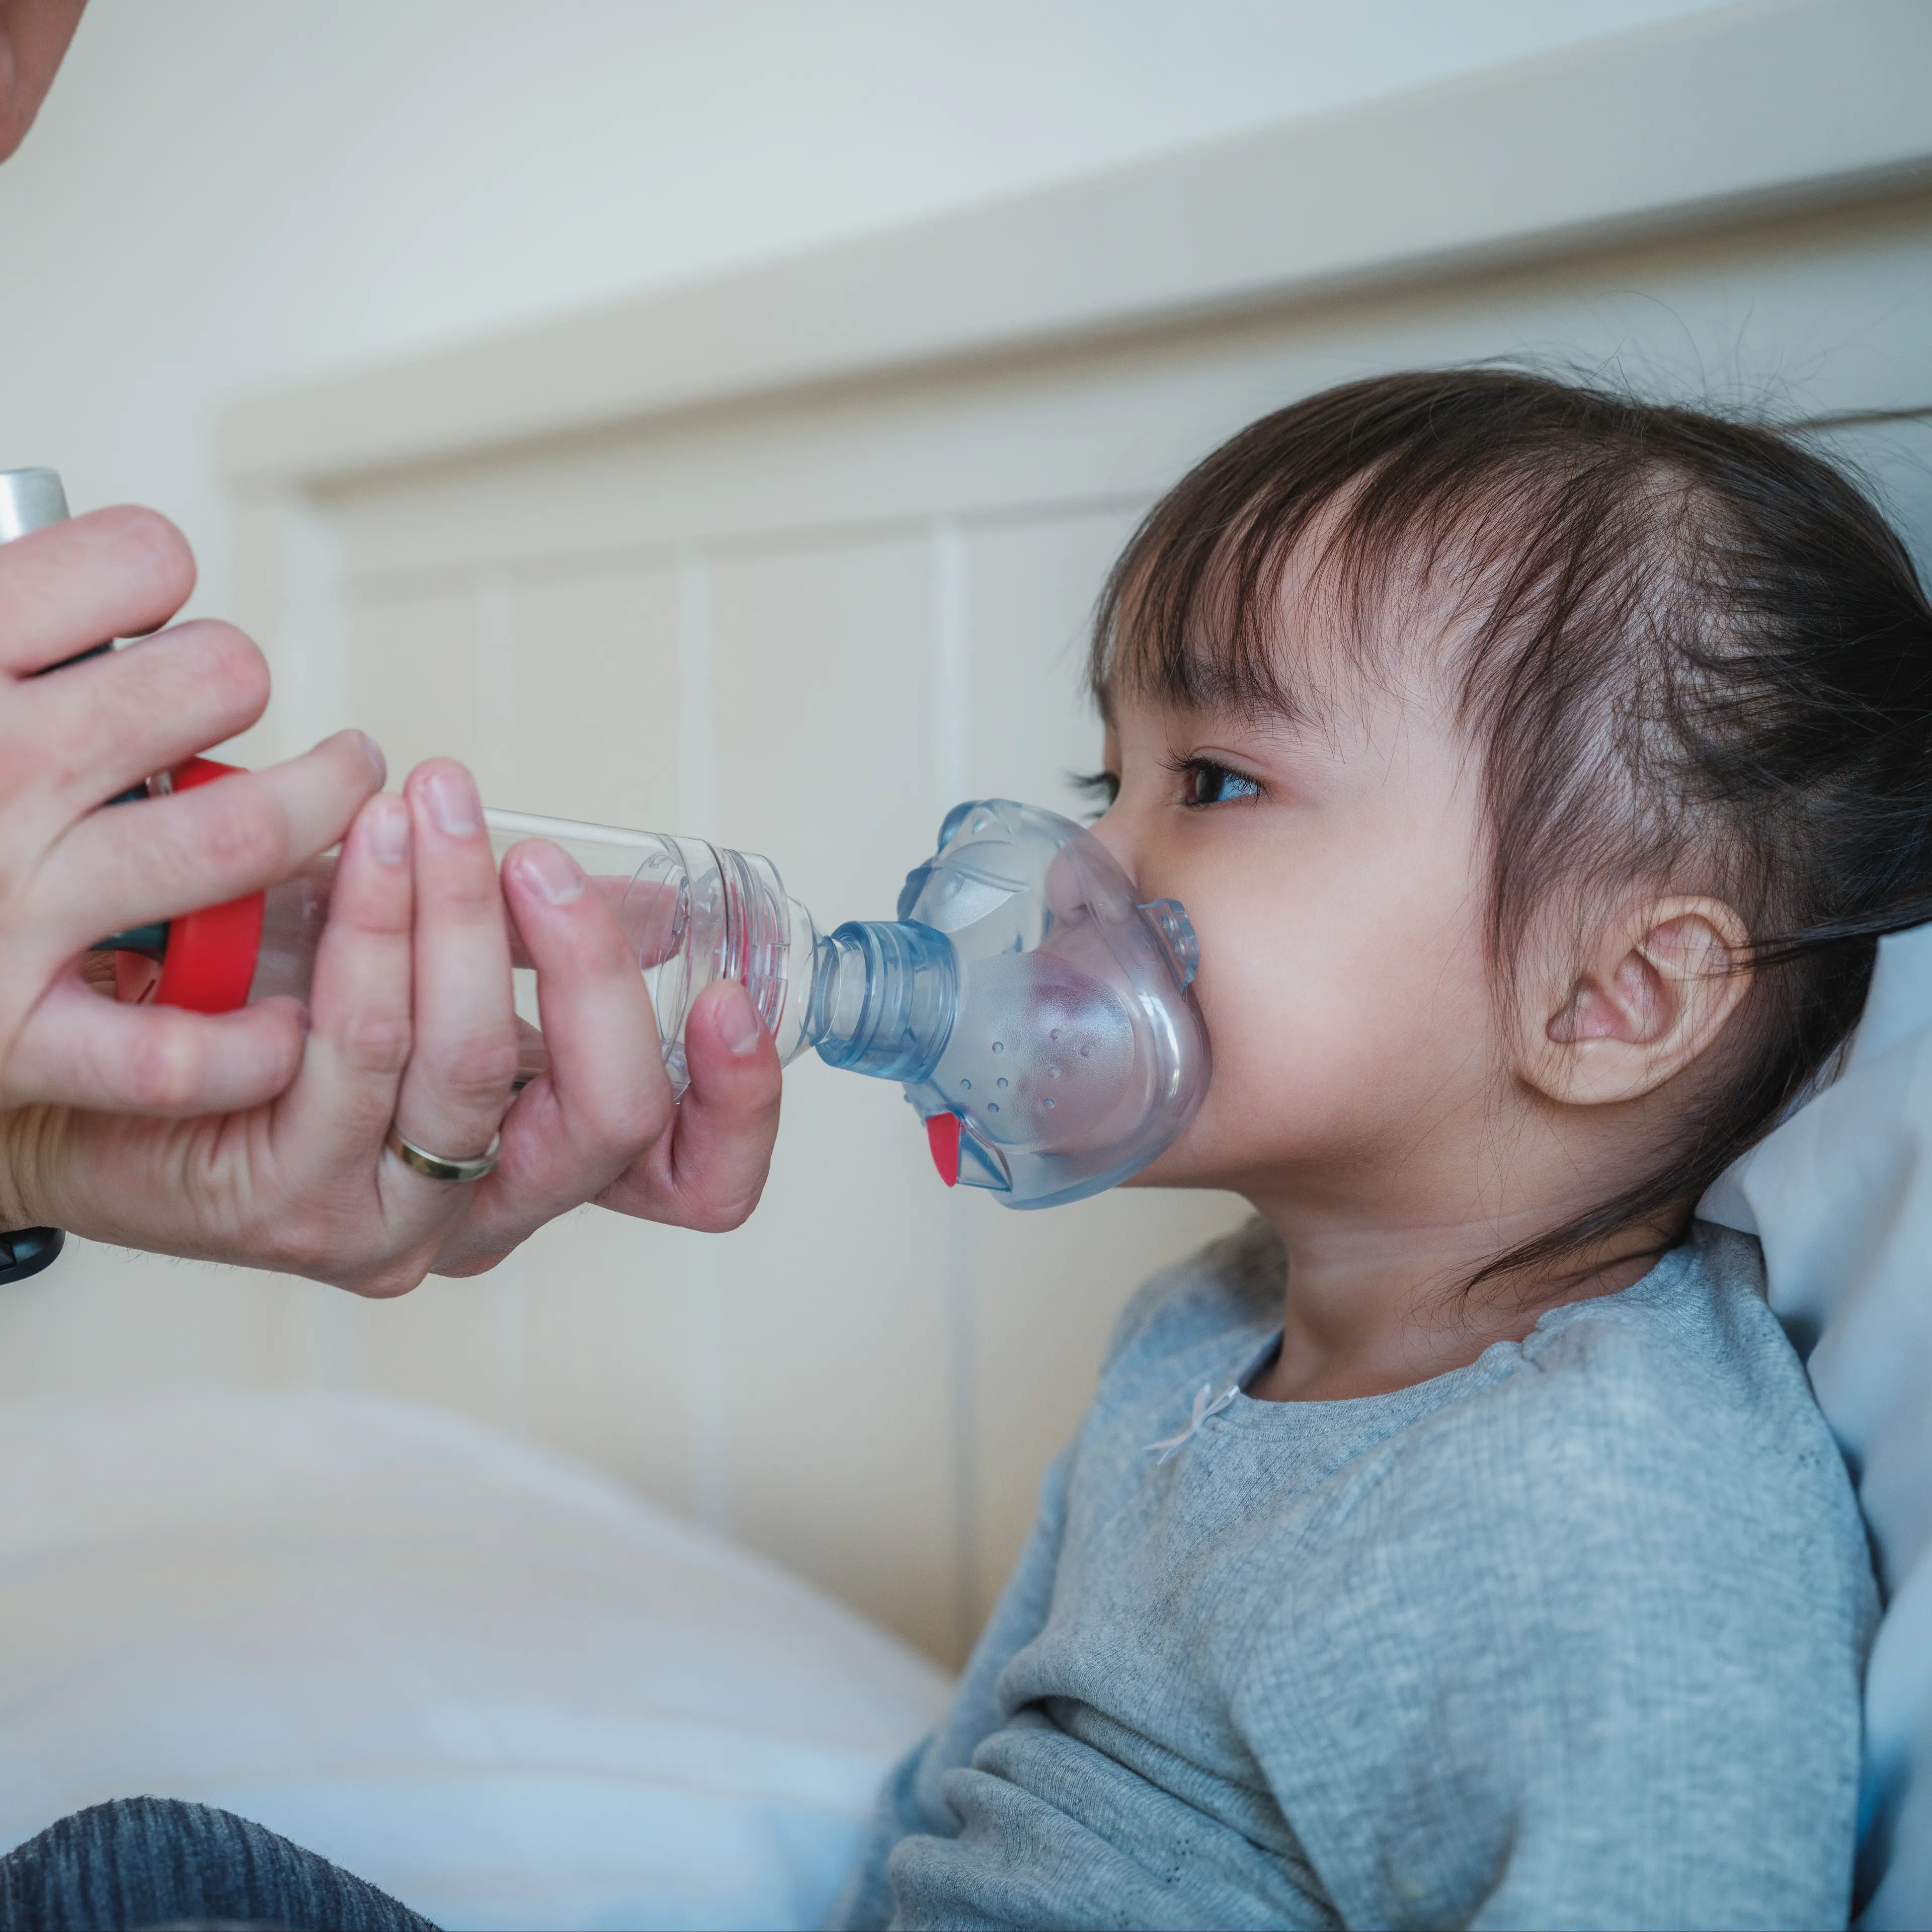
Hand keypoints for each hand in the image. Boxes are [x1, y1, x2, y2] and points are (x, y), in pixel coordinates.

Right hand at [0, 505, 384, 1117]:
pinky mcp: (13, 1037)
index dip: (153, 577)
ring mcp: (9, 906)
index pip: (140, 559)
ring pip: (245, 831)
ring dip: (321, 810)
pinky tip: (275, 1016)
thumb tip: (85, 569)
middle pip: (221, 679)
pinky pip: (174, 1052)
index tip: (139, 616)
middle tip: (229, 711)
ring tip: (342, 795)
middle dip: (238, 683)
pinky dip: (248, 1045)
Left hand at [0, 759, 783, 1292]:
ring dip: (463, 915)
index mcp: (546, 1161)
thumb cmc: (277, 1007)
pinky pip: (361, 1052)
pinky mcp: (293, 1207)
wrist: (96, 1069)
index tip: (727, 995)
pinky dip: (374, 932)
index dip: (741, 1100)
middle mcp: (487, 1210)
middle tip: (537, 858)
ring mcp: (392, 1223)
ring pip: (477, 1069)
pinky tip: (362, 851)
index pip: (694, 1181)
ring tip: (430, 811)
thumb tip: (660, 912)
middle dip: (589, 964)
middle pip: (610, 1120)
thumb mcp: (448, 971)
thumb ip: (552, 956)